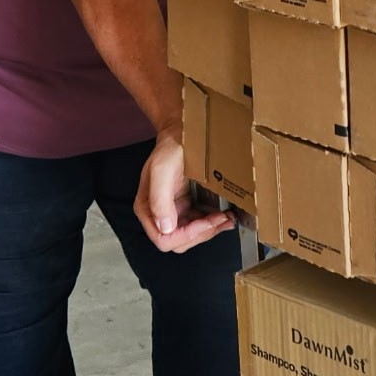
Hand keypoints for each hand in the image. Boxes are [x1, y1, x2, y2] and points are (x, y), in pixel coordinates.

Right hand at [134, 129, 236, 253]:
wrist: (182, 133)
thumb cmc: (171, 148)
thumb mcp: (163, 169)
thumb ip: (160, 199)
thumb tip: (165, 227)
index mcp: (147, 208)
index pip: (164, 238)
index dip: (186, 235)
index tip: (206, 221)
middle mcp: (159, 214)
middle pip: (179, 242)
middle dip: (202, 234)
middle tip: (221, 219)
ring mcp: (174, 212)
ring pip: (192, 236)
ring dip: (211, 230)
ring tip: (227, 218)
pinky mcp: (187, 207)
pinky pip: (200, 225)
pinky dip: (214, 223)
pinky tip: (225, 215)